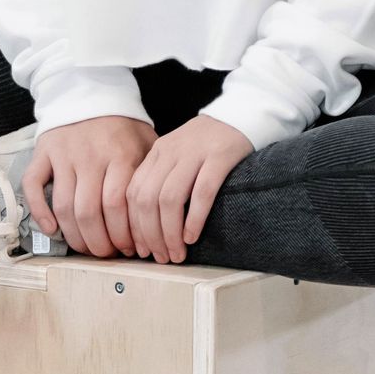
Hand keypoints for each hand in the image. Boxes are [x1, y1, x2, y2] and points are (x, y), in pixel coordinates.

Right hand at [23, 115, 155, 257]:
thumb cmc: (122, 126)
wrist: (90, 91)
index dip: (122, 234)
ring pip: (64, 206)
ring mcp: (63, 155)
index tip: (129, 249)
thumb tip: (160, 218)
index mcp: (120, 154)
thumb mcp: (146, 143)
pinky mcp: (42, 153)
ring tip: (86, 247)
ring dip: (74, 235)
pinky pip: (33, 186)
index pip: (118, 205)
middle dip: (99, 242)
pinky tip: (52, 229)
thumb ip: (151, 176)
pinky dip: (40, 212)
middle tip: (106, 254)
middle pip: (90, 212)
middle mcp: (90, 156)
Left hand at [127, 114, 254, 263]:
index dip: (134, 226)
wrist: (241, 116)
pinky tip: (193, 236)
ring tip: (177, 252)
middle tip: (161, 257)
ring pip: (170, 199)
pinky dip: (194, 218)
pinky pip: (202, 192)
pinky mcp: (220, 157)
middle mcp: (170, 152)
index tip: (141, 249)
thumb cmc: (208, 144)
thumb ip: (161, 179)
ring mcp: (195, 153)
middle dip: (150, 235)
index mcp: (156, 153)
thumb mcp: (177, 155)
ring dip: (170, 233)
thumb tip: (147, 227)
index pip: (133, 194)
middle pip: (147, 199)